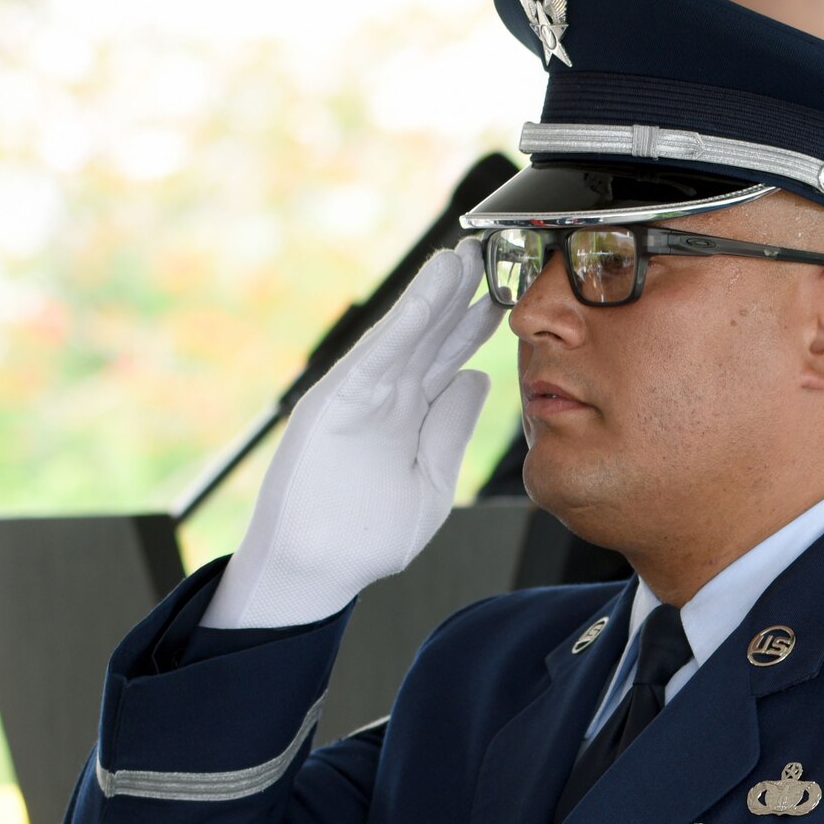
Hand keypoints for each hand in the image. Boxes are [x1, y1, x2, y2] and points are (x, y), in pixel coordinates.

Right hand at [202, 238, 501, 628]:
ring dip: (432, 295)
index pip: (449, 357)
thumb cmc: (365, 537)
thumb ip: (451, 430)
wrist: (315, 570)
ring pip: (405, 336)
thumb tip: (478, 380)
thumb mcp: (430, 481)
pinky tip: (428, 297)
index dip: (476, 323)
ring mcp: (360, 396)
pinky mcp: (334, 402)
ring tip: (462, 258)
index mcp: (409, 414)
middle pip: (431, 336)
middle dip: (460, 295)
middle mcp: (385, 396)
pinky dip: (402, 326)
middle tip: (492, 252)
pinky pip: (375, 357)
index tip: (507, 291)